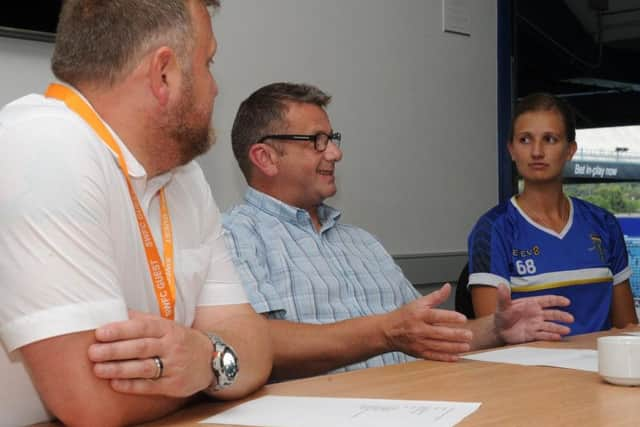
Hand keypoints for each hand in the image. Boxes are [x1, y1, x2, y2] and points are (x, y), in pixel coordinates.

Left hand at [88, 310, 213, 396]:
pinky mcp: (175, 384)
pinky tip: (116, 384)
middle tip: (93, 352)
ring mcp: (175, 366)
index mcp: (168, 328)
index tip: (100, 333)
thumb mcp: (168, 326)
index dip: (121, 330)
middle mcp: (172, 346)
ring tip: (98, 369)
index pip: (143, 327)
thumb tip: (119, 311)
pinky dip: (132, 385)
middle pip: (141, 347)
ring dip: (120, 369)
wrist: (211, 359)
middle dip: (115, 350)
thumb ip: (145, 320)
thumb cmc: (182, 340)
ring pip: (145, 367)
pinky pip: (151, 386)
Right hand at [382, 283, 471, 361]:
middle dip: (456, 335)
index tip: (463, 319)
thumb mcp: (418, 303)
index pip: (436, 316)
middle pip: (440, 333)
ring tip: (467, 346)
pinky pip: (433, 356)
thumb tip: (448, 287)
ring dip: (454, 347)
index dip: (450, 317)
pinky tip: (456, 357)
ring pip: (439, 346)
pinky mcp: (418, 352)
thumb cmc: (405, 316)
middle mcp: (419, 329)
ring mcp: (419, 342)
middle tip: (470, 335)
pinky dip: (445, 358)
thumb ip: (435, 296)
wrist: (388, 331)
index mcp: (419, 315)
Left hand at [494, 283, 573, 343]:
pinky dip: (550, 336)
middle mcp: (537, 314)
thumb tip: (501, 284)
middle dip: (561, 316)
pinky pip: (543, 335)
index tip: (566, 302)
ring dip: (558, 328)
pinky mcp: (533, 335)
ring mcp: (536, 325)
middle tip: (570, 319)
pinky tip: (558, 337)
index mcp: (531, 304)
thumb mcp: (502, 306)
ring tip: (566, 330)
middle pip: (552, 314)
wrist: (499, 329)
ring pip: (550, 326)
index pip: (547, 301)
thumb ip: (503, 297)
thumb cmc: (502, 315)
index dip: (557, 301)